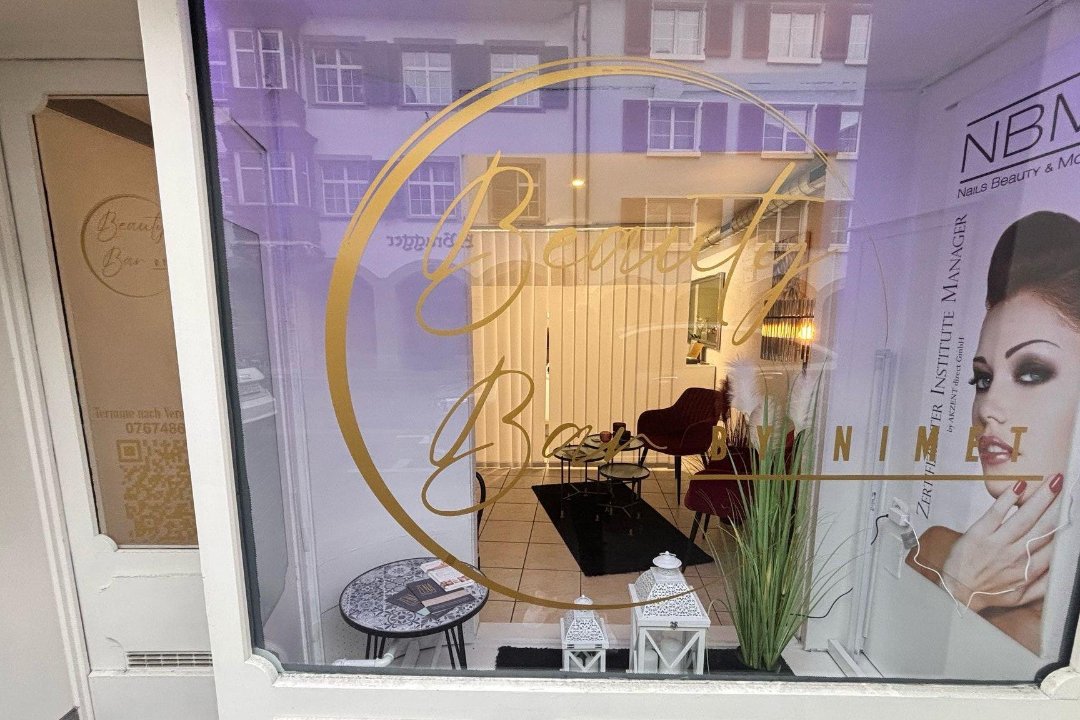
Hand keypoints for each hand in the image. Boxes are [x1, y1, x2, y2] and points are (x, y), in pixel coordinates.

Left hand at [939, 473, 1063, 611]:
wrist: (956, 592)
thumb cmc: (990, 593)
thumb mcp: (1021, 597)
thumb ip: (1044, 586)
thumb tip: (1063, 571)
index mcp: (1029, 570)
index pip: (1056, 544)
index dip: (1067, 526)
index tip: (1074, 510)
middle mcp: (1016, 555)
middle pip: (1044, 527)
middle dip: (1058, 506)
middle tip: (1068, 487)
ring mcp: (997, 543)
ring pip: (1024, 518)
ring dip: (1040, 498)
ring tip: (1053, 481)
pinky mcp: (977, 534)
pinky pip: (995, 514)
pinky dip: (1007, 500)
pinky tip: (1019, 486)